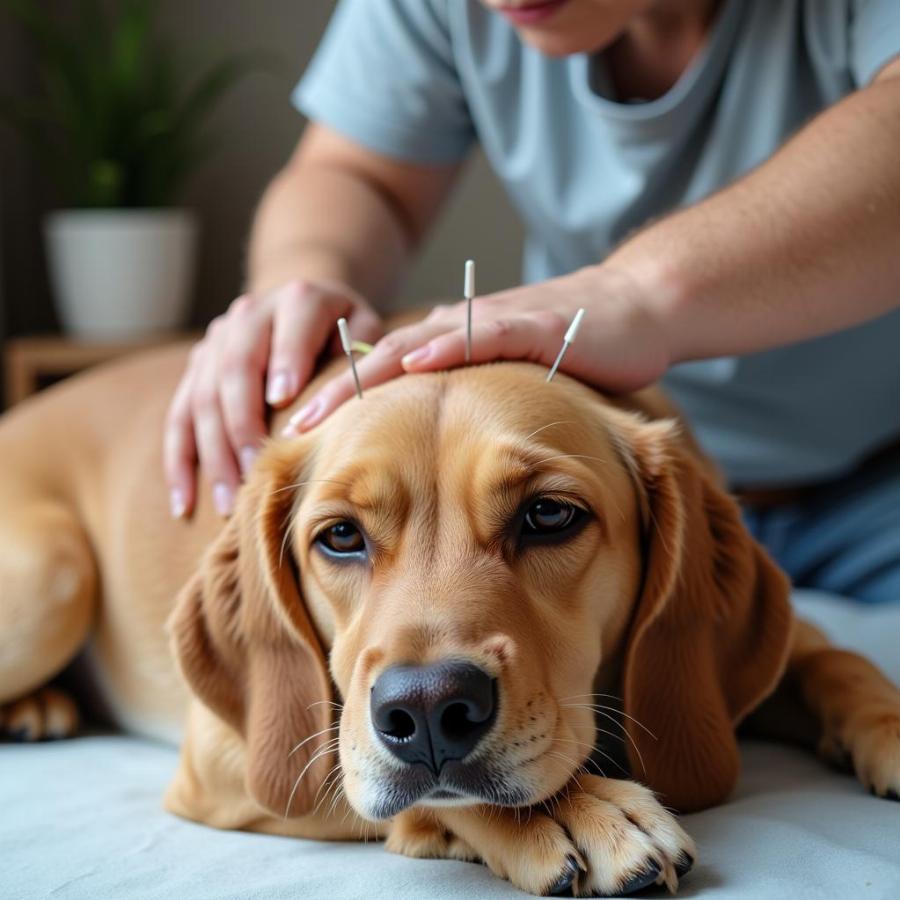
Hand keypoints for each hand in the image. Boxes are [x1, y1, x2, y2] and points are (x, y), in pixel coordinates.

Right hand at [165, 279, 382, 517]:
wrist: (304, 303)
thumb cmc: (348, 333)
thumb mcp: (367, 333)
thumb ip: (365, 362)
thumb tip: (359, 410)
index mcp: (299, 299)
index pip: (289, 330)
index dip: (286, 362)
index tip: (284, 402)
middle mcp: (249, 314)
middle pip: (235, 369)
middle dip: (243, 424)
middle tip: (256, 472)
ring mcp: (216, 341)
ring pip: (203, 399)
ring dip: (214, 454)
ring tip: (229, 503)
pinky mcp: (196, 368)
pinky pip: (180, 418)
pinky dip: (180, 464)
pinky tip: (186, 505)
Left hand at [284, 266, 670, 433]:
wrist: (640, 308)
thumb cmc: (578, 350)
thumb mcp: (514, 384)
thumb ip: (477, 404)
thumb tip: (446, 452)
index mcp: (451, 345)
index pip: (383, 374)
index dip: (339, 403)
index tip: (299, 439)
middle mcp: (460, 329)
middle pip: (382, 360)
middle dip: (332, 394)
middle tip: (286, 430)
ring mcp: (493, 322)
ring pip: (415, 346)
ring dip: (367, 375)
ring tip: (324, 405)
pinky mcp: (532, 324)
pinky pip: (480, 335)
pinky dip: (444, 350)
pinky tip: (412, 365)